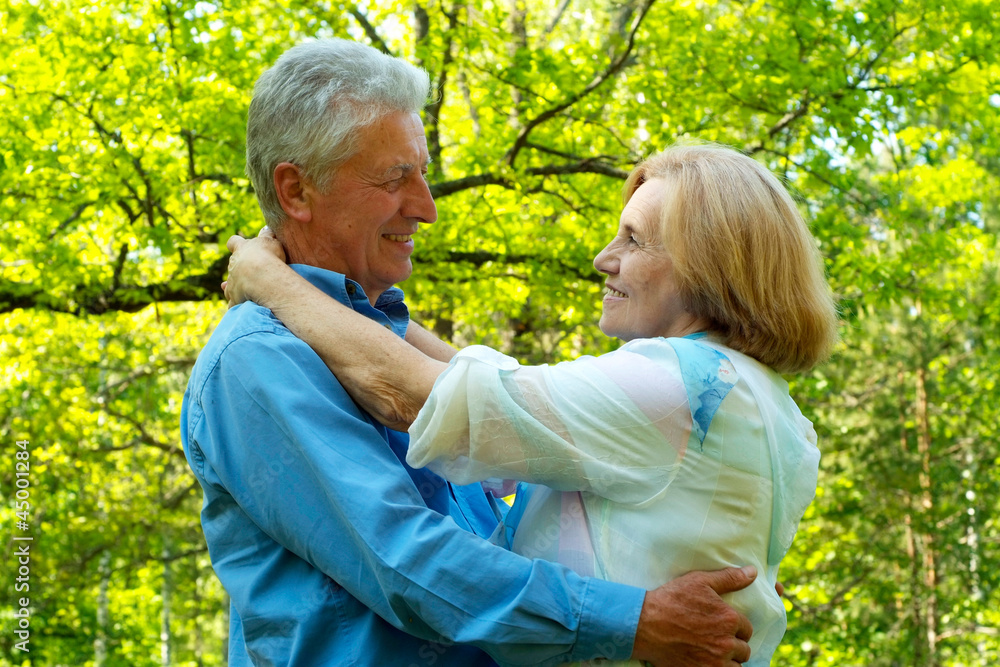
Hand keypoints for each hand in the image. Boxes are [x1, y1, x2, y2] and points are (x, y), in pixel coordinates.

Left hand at [222, 227, 285, 307]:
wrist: (259, 276)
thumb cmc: (268, 256)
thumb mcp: (271, 241)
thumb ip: (268, 235)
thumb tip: (267, 228)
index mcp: (241, 249)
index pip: (234, 242)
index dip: (235, 243)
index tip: (236, 244)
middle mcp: (233, 264)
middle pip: (232, 264)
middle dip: (238, 267)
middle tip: (249, 271)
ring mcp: (232, 281)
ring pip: (229, 284)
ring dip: (233, 287)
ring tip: (242, 291)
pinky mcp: (234, 296)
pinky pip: (233, 302)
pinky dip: (235, 304)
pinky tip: (240, 308)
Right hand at [631, 566, 755, 665]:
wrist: (644, 624)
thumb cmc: (671, 600)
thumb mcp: (699, 582)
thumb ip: (729, 578)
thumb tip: (752, 572)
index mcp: (729, 619)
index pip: (747, 629)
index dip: (735, 627)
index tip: (723, 625)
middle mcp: (726, 643)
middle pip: (743, 650)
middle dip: (733, 644)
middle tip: (717, 638)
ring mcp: (714, 662)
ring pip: (736, 666)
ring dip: (728, 660)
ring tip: (713, 651)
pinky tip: (706, 661)